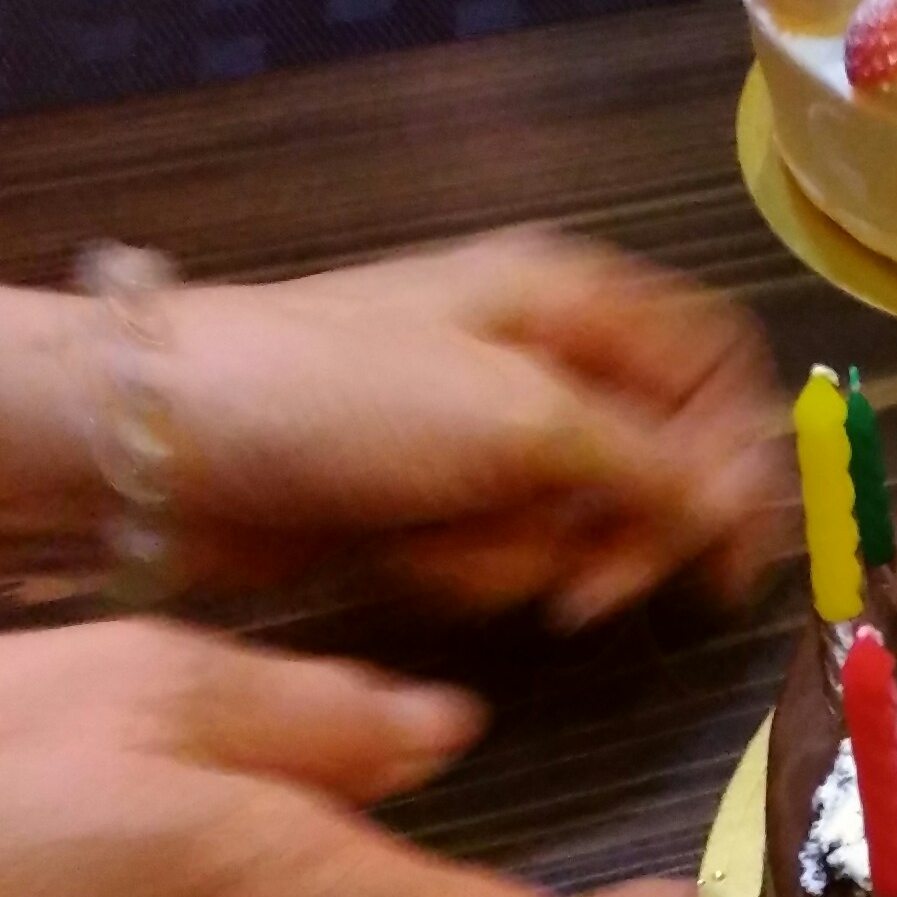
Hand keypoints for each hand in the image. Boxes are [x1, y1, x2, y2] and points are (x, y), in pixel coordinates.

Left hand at [0, 228, 786, 624]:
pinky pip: (501, 558)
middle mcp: (542, 360)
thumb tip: (740, 509)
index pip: (716, 368)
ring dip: (521, 558)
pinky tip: (402, 561)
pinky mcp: (429, 506)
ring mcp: (481, 438)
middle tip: (582, 595)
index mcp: (573, 301)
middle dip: (621, 535)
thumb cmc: (340, 397)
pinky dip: (463, 574)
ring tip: (439, 550)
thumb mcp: (517, 417)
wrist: (156, 444)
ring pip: (580, 526)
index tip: (729, 552)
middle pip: (660, 465)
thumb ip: (649, 466)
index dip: (741, 456)